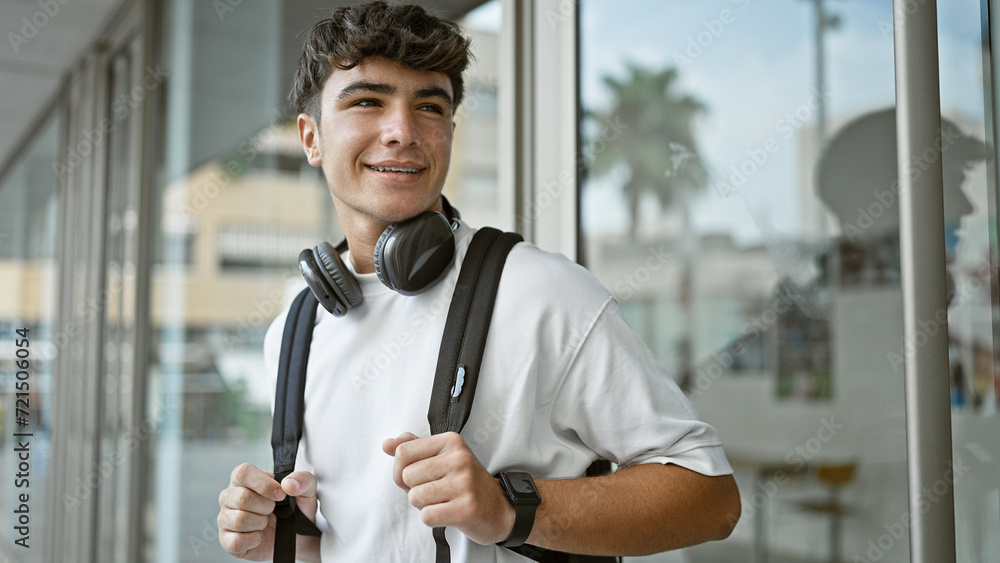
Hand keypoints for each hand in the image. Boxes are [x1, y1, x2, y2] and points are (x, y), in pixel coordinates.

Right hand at [217, 463, 317, 559]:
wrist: (297, 534)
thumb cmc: (295, 508)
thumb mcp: (306, 489)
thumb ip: (302, 480)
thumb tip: (288, 484)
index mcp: (244, 479)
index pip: (243, 472)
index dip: (263, 484)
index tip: (281, 495)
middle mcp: (229, 497)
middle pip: (242, 498)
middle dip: (266, 507)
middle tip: (274, 510)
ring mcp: (225, 519)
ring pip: (239, 520)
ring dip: (260, 523)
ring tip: (266, 522)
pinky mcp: (226, 541)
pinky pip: (236, 541)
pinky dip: (254, 540)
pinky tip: (259, 536)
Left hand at [382, 432, 515, 544]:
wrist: (497, 507)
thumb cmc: (465, 482)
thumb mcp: (442, 456)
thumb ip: (413, 447)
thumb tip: (387, 444)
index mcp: (451, 441)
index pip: (403, 452)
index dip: (403, 469)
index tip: (421, 475)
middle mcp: (459, 459)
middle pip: (406, 476)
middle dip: (414, 488)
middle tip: (436, 490)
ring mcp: (464, 483)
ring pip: (414, 497)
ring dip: (424, 504)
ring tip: (443, 500)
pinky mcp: (466, 508)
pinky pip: (427, 516)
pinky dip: (433, 518)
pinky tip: (448, 512)